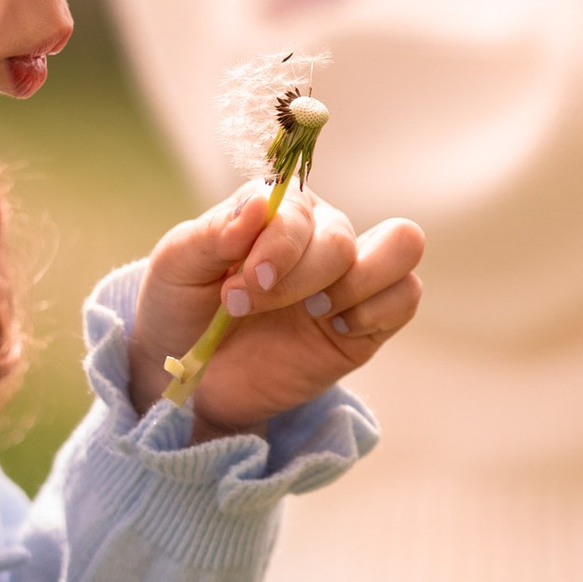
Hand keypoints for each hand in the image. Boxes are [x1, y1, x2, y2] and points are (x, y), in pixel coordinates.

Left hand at [126, 180, 424, 437]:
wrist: (188, 377)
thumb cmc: (181, 308)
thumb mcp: (176, 265)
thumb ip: (215, 231)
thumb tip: (261, 205)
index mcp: (276, 210)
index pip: (299, 211)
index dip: (275, 249)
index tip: (235, 291)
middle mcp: (319, 234)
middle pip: (340, 239)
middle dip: (295, 281)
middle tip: (244, 308)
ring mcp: (348, 277)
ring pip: (401, 247)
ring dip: (353, 285)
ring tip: (310, 313)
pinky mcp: (366, 322)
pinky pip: (405, 296)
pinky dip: (376, 311)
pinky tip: (333, 328)